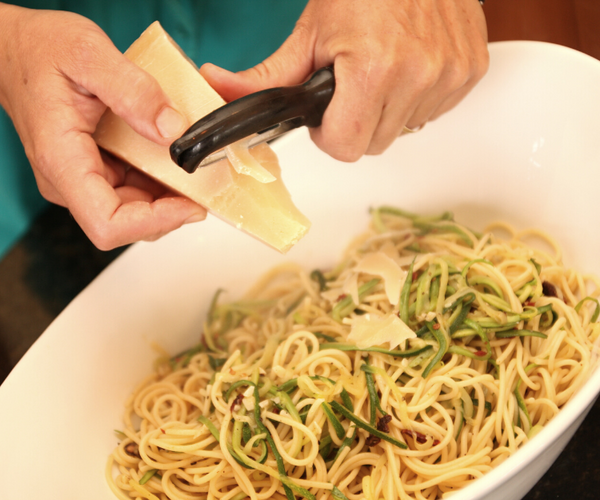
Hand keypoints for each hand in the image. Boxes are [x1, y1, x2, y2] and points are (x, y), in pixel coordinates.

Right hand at [0, 5, 205, 249]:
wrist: (18, 49)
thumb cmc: (41, 50)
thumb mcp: (89, 53)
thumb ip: (133, 90)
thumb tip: (172, 130)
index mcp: (63, 160)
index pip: (108, 224)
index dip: (155, 222)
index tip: (191, 205)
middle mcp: (70, 181)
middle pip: (129, 223)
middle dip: (172, 209)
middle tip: (205, 181)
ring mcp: (83, 180)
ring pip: (136, 211)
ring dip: (170, 196)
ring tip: (195, 167)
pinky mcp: (96, 172)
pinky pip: (135, 190)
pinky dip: (161, 181)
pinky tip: (175, 157)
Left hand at [201, 0, 488, 161]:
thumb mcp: (308, 34)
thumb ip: (267, 76)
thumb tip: (218, 88)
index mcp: (373, 69)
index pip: (347, 148)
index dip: (330, 134)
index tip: (328, 109)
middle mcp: (420, 75)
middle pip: (374, 143)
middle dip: (356, 122)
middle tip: (352, 83)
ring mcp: (450, 74)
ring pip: (405, 129)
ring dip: (388, 109)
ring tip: (382, 67)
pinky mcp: (470, 71)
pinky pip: (433, 111)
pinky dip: (417, 97)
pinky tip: (409, 64)